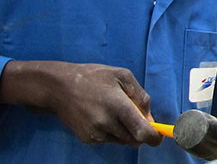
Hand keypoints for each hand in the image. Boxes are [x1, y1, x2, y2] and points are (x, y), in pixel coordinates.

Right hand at [1, 61, 162, 146]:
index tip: (159, 135)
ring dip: (125, 131)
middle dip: (140, 131)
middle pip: (135, 139)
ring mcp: (95, 133)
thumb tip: (150, 118)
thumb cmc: (92, 77)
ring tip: (113, 111)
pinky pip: (108, 140)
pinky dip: (111, 132)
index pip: (143, 133)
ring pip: (122, 141)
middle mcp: (107, 123)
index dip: (155, 137)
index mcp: (118, 106)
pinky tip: (101, 116)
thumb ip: (140, 96)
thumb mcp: (122, 75)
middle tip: (133, 114)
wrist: (58, 87)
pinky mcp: (87, 139)